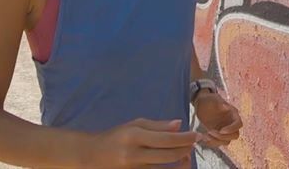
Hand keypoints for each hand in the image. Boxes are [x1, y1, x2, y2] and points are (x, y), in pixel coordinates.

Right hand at [82, 118, 197, 167]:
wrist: (91, 156)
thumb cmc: (116, 137)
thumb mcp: (134, 125)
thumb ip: (157, 125)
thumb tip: (179, 124)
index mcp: (134, 136)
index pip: (166, 139)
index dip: (185, 138)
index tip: (197, 135)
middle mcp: (134, 154)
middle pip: (168, 156)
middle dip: (186, 149)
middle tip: (194, 143)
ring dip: (181, 162)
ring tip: (187, 155)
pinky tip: (176, 165)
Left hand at [194, 92, 242, 147]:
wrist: (202, 104)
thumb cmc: (209, 99)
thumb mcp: (213, 99)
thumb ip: (219, 103)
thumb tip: (225, 106)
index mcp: (233, 114)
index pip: (238, 124)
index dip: (232, 129)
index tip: (221, 130)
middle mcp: (231, 123)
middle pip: (235, 135)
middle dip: (223, 136)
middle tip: (210, 132)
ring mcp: (225, 130)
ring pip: (226, 141)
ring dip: (216, 141)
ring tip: (205, 135)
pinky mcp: (218, 135)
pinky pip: (218, 143)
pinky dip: (211, 143)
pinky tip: (204, 137)